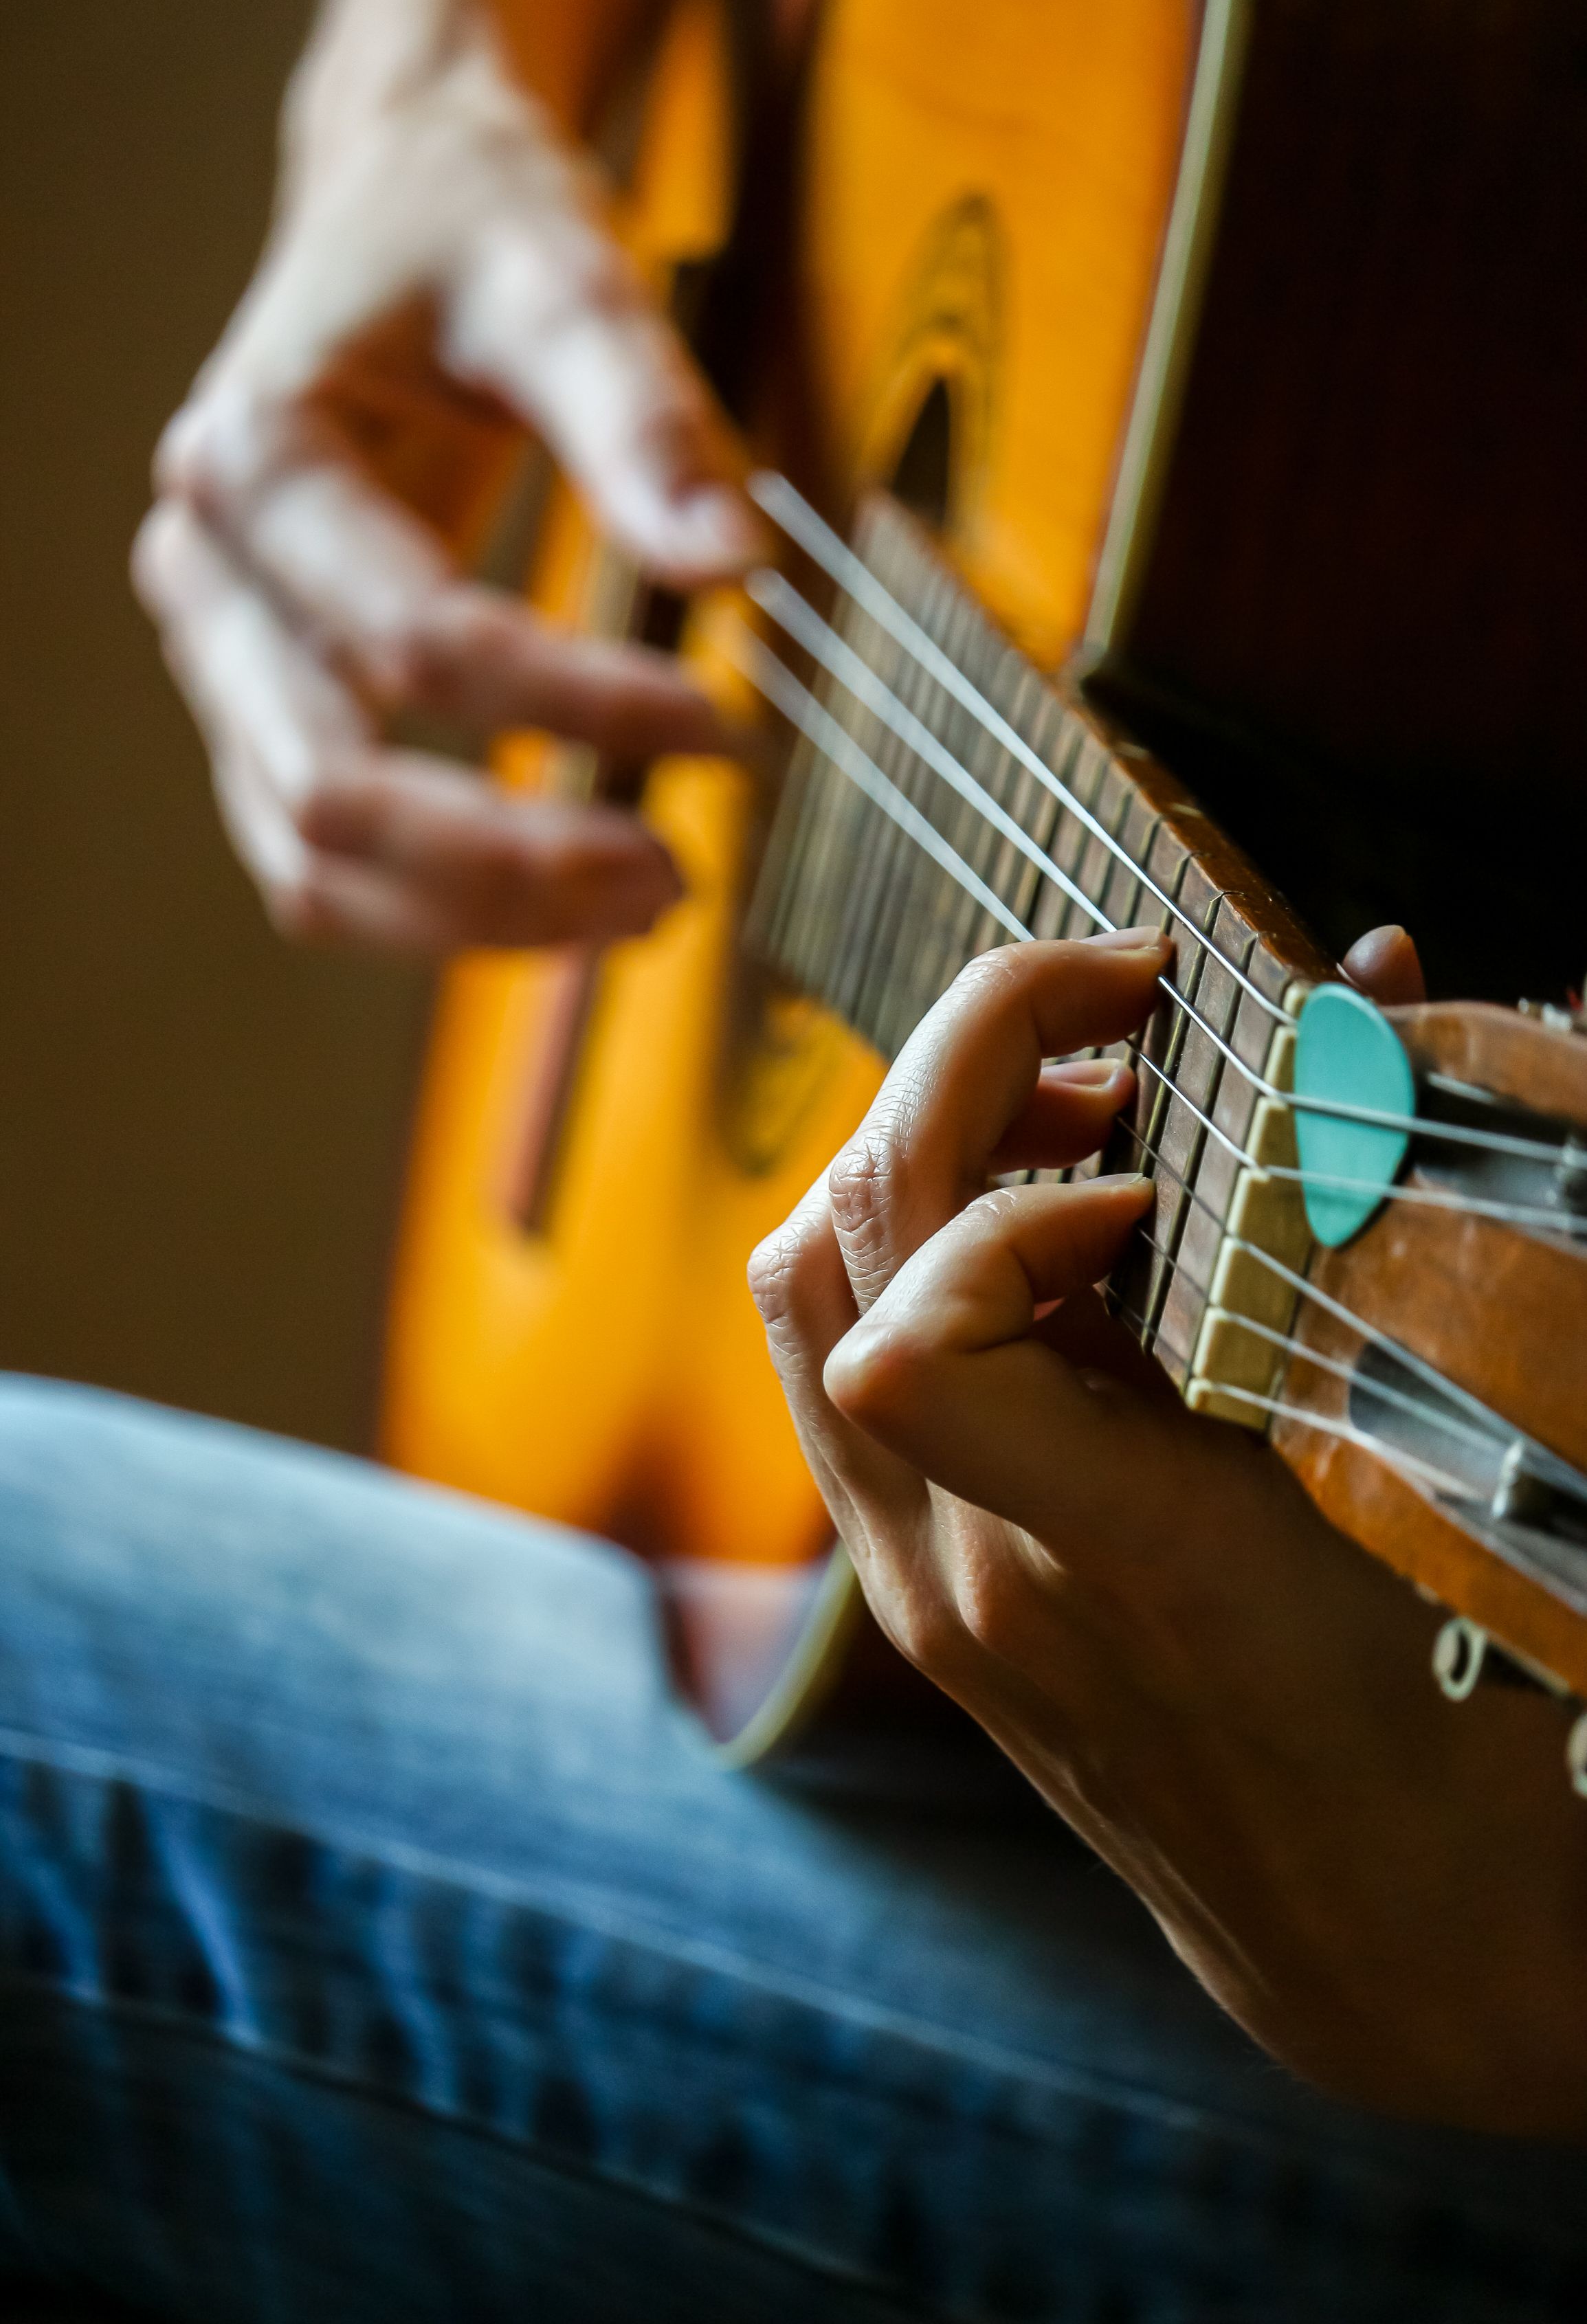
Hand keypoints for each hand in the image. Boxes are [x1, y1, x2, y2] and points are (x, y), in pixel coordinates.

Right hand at [133, 0, 759, 950]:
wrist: (394, 206)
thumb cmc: (469, 236)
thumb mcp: (563, 281)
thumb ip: (642, 420)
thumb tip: (730, 568)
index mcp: (257, 457)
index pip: (418, 643)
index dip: (578, 706)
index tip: (721, 721)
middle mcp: (208, 575)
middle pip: (330, 795)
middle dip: (508, 863)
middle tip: (671, 872)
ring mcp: (224, 660)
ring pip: (311, 865)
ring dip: (473, 919)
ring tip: (642, 902)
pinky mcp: (264, 711)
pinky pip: (326, 863)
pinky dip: (439, 910)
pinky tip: (570, 898)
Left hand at [751, 925, 1586, 2132]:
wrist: (1382, 1936)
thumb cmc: (1458, 1708)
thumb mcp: (1431, 1467)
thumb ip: (1381, 1214)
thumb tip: (1373, 961)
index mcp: (1111, 1560)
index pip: (907, 1344)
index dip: (1016, 1206)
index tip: (1156, 1163)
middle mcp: (968, 1572)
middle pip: (837, 1252)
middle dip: (958, 1070)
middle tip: (1115, 1010)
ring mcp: (923, 1581)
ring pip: (803, 1293)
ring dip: (913, 1149)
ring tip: (1078, 1112)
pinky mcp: (919, 1587)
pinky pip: (837, 1362)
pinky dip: (908, 1243)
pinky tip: (1052, 1230)